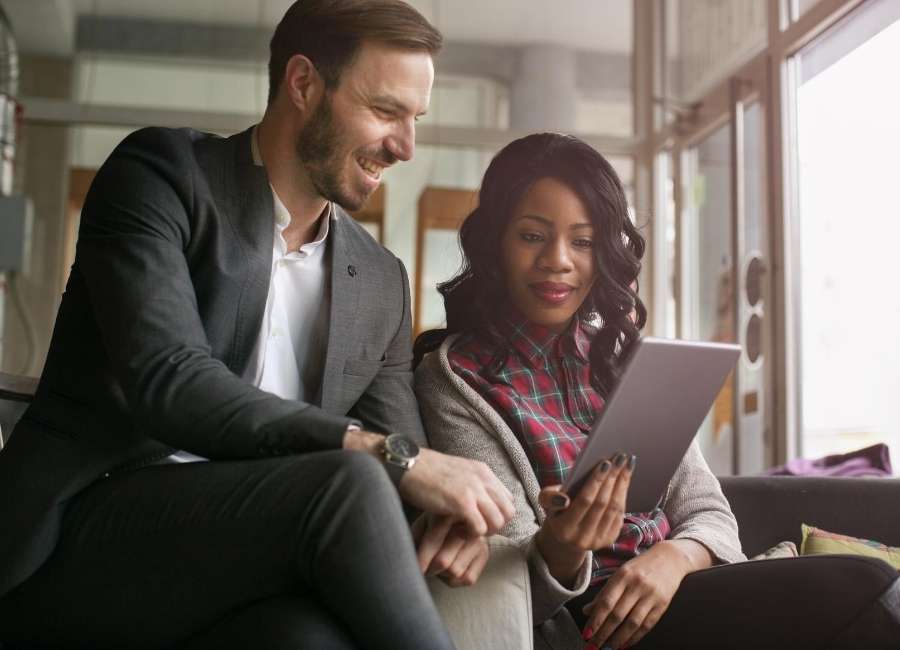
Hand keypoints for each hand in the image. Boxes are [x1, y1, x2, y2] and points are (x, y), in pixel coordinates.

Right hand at [342, 430, 514, 535]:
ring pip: (498, 522)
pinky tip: (455, 531)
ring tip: (464, 531)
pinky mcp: (462, 503)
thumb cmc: (425, 472)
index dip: (497, 514)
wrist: (407, 465)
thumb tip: (480, 499)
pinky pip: (480, 528)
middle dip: (495, 526)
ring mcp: (473, 490)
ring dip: (483, 533)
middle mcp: (483, 479)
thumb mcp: (457, 472)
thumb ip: (472, 482)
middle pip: (508, 512)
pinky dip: (470, 535)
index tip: (480, 520)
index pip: (508, 498)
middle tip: (475, 530)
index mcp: (483, 471)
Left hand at [413, 513, 490, 586]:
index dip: (421, 560)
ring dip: (442, 574)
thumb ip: (414, 538)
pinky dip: (456, 580)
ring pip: (455, 572)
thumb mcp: (422, 525)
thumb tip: (407, 559)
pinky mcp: (485, 553)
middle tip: (425, 567)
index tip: (415, 569)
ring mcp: (478, 540)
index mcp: (447, 514)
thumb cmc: (434, 525)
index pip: (432, 542)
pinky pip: (468, 579)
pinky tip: (451, 568)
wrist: (461, 518)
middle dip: (430, 569)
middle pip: (443, 561)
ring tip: (438, 565)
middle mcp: (466, 526)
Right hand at [535, 453, 633, 584]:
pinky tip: (625, 477)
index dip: (596, 481)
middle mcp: (582, 539)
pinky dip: (623, 493)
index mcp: (564, 529)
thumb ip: (549, 498)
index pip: (584, 501)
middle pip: (602, 503)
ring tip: (626, 463)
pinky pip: (620, 513)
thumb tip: (565, 499)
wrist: (566, 534)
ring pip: (614, 508)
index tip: (606, 462)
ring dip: (622, 483)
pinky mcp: (610, 539)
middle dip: (613, 478)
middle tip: (620, 457)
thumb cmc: (556, 508)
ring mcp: (598, 541)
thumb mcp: (546, 501)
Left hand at [582, 540, 712, 648]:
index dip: (596, 620)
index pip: (606, 602)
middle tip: (593, 647)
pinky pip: (647, 625)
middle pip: (618, 614)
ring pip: (632, 623)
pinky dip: (635, 637)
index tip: (587, 634)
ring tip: (608, 648)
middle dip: (604, 633)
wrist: (670, 558)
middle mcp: (636, 585)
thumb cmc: (640, 567)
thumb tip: (587, 611)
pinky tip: (625, 644)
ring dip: (619, 639)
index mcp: (622, 576)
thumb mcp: (620, 574)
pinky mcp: (662, 604)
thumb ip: (604, 593)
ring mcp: (651, 595)